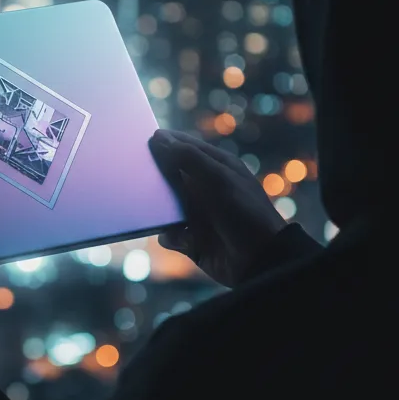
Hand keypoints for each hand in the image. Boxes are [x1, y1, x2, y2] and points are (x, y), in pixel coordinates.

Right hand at [149, 130, 286, 286]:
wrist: (259, 261)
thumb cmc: (244, 212)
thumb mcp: (218, 179)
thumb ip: (188, 157)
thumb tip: (158, 138)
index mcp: (217, 167)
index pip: (186, 147)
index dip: (165, 143)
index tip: (143, 142)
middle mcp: (204, 188)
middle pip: (170, 176)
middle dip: (155, 178)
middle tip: (139, 176)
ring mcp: (197, 214)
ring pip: (163, 206)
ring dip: (158, 210)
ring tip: (155, 210)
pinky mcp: (191, 239)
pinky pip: (168, 234)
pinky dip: (170, 236)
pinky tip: (182, 238)